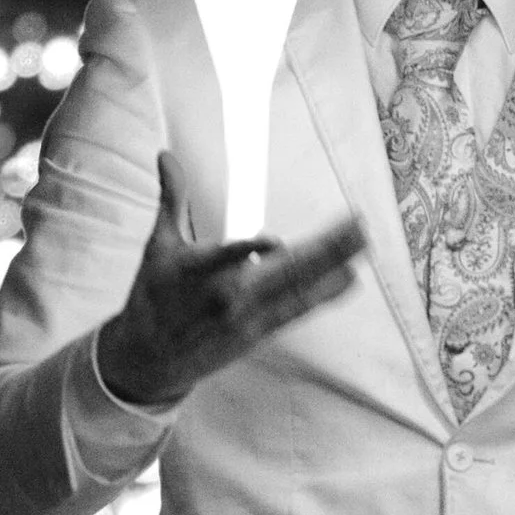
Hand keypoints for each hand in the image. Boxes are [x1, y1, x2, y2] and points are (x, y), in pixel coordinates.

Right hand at [96, 152, 365, 409]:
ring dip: (334, 267)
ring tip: (363, 243)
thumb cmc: (154, 296)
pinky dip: (324, 294)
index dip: (247, 252)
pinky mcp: (259, 333)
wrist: (150, 358)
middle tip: (357, 225)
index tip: (272, 242)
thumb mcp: (158, 246)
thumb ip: (172, 198)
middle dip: (324, 250)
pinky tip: (350, 276)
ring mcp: (247, 318)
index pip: (224, 259)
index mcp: (197, 272)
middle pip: (283, 273)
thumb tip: (167, 155)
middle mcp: (227, 297)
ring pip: (298, 291)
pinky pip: (298, 311)